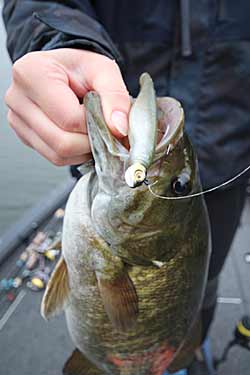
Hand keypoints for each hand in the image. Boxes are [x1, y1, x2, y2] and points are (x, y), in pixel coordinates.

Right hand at [5, 49, 129, 165]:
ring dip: (84, 150)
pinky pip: (54, 158)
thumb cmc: (81, 69)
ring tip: (94, 132)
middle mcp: (18, 98)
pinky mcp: (24, 136)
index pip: (69, 118)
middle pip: (61, 142)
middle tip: (106, 132)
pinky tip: (82, 137)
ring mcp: (17, 120)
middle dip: (91, 142)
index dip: (96, 125)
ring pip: (57, 155)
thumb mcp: (103, 70)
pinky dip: (74, 154)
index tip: (111, 121)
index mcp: (32, 73)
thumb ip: (115, 96)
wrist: (65, 71)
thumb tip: (119, 129)